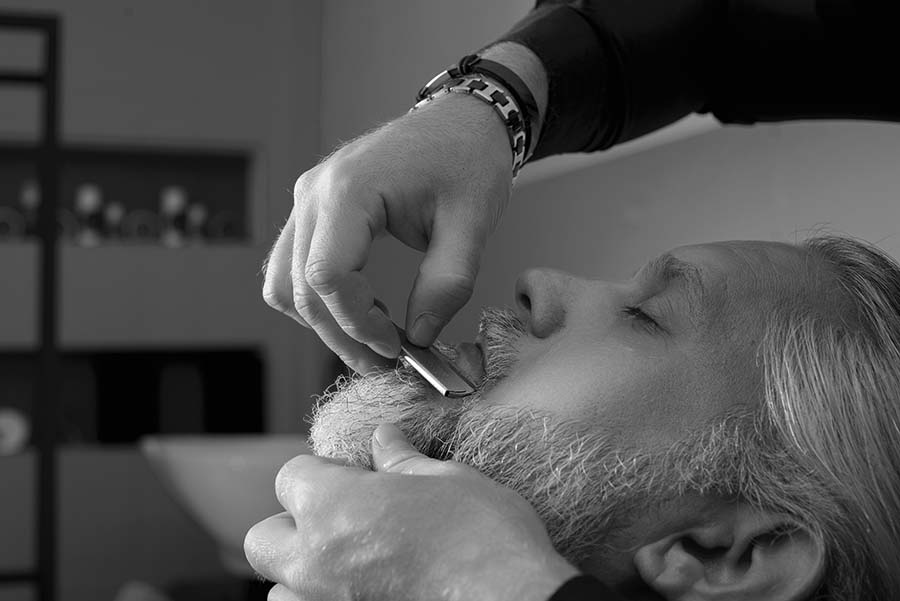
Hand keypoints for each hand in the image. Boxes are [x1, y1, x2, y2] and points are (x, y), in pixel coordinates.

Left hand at [244, 423, 578, 600]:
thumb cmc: (484, 540)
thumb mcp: (448, 480)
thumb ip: (403, 462)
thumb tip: (385, 439)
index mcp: (334, 507)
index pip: (290, 476)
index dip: (322, 472)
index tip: (354, 477)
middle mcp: (315, 561)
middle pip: (263, 539)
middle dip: (292, 525)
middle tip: (341, 521)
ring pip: (280, 591)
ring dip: (303, 574)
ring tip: (352, 565)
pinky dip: (327, 600)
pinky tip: (367, 591)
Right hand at [262, 94, 513, 373]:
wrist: (461, 120)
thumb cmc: (468, 160)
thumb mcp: (472, 224)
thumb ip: (447, 285)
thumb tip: (419, 337)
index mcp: (350, 189)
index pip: (327, 275)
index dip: (357, 323)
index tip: (398, 347)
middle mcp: (315, 192)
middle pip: (301, 288)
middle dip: (342, 336)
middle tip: (388, 362)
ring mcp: (307, 199)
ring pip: (284, 283)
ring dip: (323, 322)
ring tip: (374, 339)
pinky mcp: (312, 209)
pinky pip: (291, 267)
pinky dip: (317, 299)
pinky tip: (360, 309)